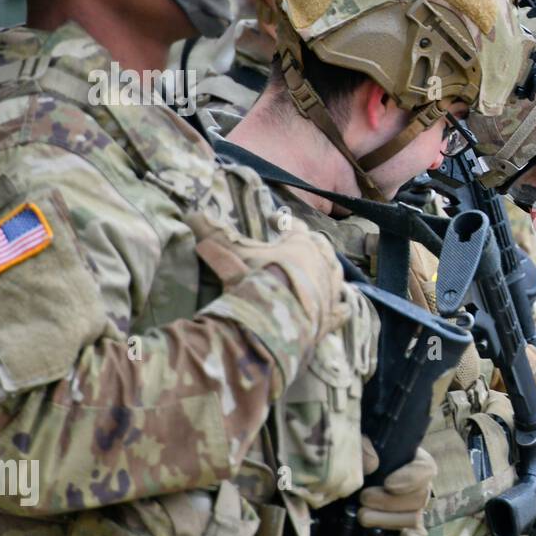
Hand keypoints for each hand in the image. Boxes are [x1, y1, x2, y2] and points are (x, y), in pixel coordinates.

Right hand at [187, 211, 348, 339]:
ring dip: (327, 269)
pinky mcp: (332, 316)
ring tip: (321, 269)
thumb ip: (214, 234)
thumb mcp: (233, 254)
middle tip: (302, 245)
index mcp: (302, 244)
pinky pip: (342, 308)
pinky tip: (342, 305)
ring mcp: (331, 291)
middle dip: (311, 244)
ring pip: (335, 274)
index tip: (273, 219)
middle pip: (321, 247)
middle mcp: (322, 264)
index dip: (283, 221)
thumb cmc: (259, 281)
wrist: (278, 321)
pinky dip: (341, 306)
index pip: (294, 225)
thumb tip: (192, 214)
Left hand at [358, 438, 436, 535]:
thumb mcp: (356, 442)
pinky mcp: (405, 526)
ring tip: (362, 516)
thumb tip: (373, 464)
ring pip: (414, 518)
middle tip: (364, 499)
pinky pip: (419, 535)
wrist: (344, 476)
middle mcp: (418, 485)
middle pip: (419, 498)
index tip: (388, 484)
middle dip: (389, 502)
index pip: (426, 470)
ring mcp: (413, 507)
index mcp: (413, 459)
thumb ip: (363, 447)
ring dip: (388, 519)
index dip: (411, 478)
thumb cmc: (355, 453)